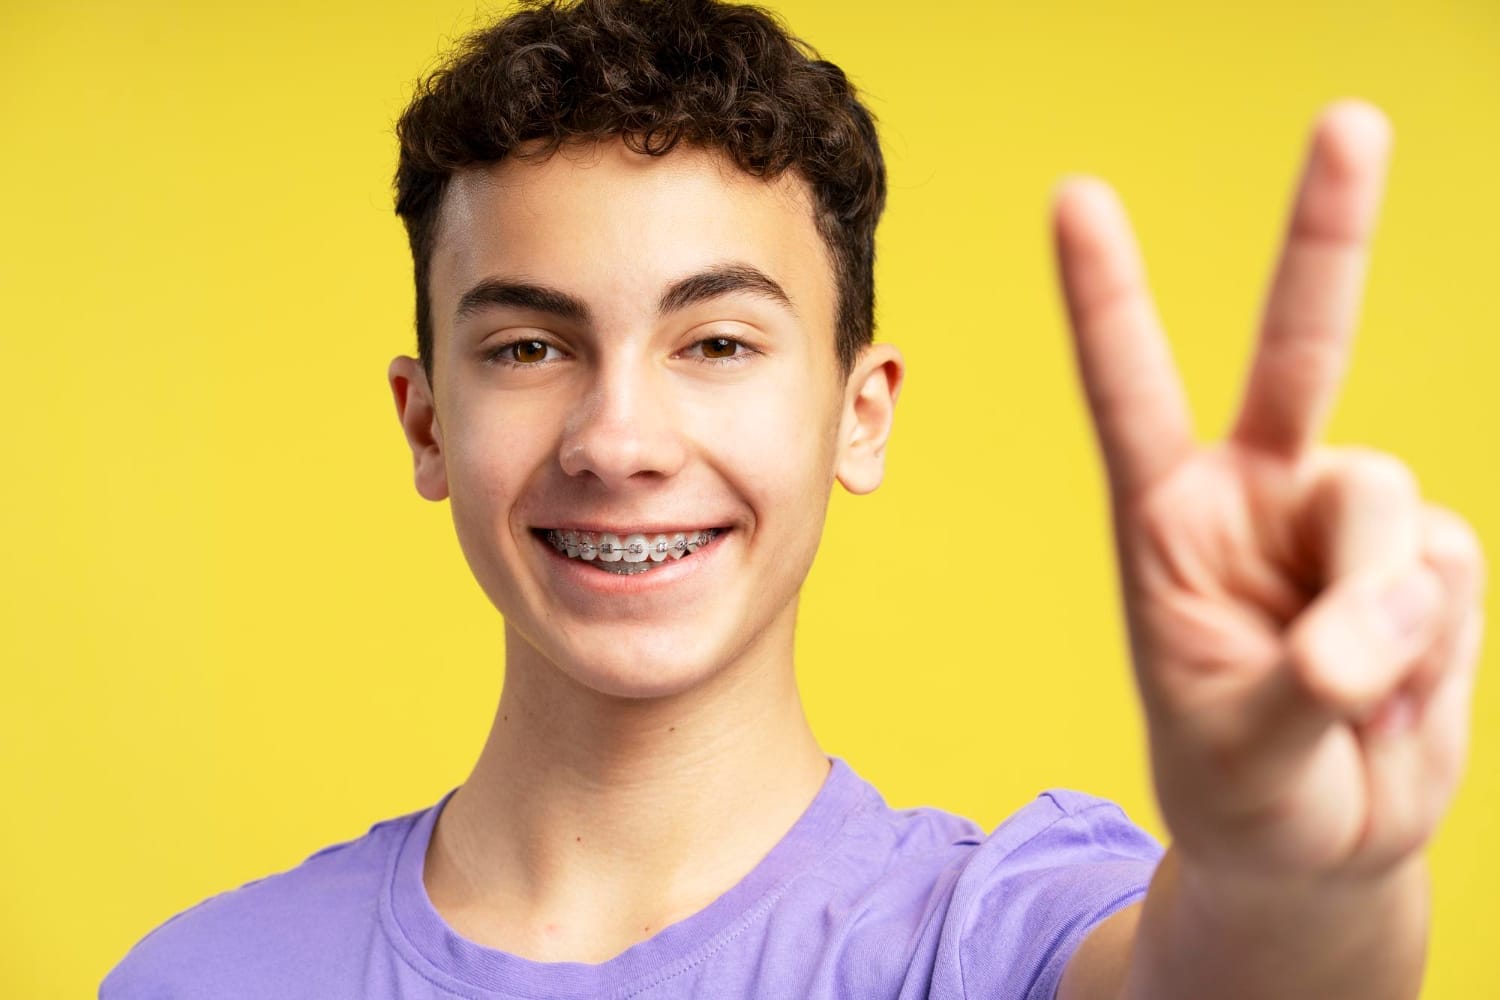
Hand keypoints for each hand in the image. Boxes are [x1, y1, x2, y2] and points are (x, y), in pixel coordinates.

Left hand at [1052, 101, 1486, 882]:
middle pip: (1303, 345)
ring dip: (1380, 608)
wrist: (1318, 843)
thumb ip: (1302, 686)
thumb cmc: (1242, 786)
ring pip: (1388, 501)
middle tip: (1350, 121)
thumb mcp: (1239, 752)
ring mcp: (1344, 521)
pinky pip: (1449, 571)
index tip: (1076, 197)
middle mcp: (1258, 493)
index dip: (1110, 296)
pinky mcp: (1425, 561)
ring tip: (1348, 695)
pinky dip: (1432, 645)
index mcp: (1166, 518)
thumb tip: (1375, 632)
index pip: (1131, 390)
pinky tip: (1392, 696)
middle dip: (1328, 234)